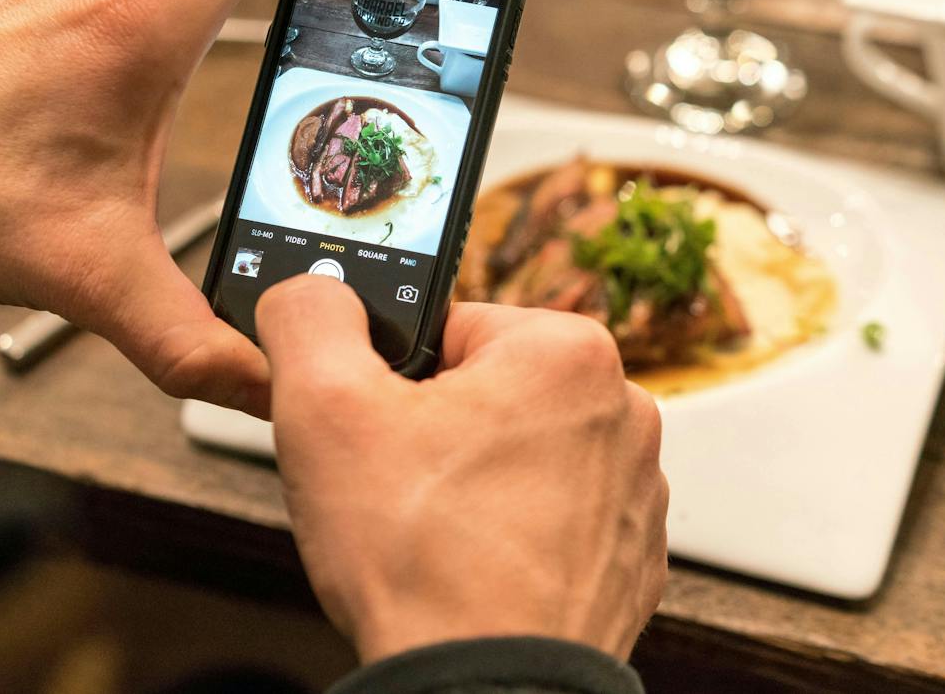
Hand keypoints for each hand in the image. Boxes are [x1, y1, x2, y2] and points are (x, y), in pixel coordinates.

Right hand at [258, 276, 668, 663]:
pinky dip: (510, 539)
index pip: (451, 328)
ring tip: (433, 538)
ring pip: (518, 457)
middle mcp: (623, 410)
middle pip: (487, 392)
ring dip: (472, 487)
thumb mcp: (324, 407)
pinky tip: (471, 572)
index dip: (392, 380)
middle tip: (397, 490)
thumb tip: (310, 291)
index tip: (376, 429)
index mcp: (568, 351)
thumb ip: (309, 319)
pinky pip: (551, 521)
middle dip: (434, 433)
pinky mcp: (631, 556)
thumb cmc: (423, 562)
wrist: (482, 692)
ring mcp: (635, 489)